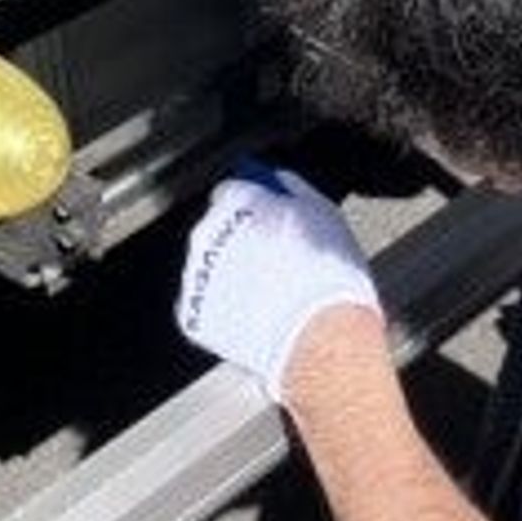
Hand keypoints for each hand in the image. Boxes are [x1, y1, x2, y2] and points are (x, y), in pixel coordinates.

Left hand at [176, 166, 380, 400]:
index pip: (232, 191)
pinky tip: (256, 315)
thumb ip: (293, 190)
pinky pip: (205, 306)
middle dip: (241, 242)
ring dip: (232, 276)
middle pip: (217, 230)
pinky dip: (225, 310)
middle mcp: (207, 235)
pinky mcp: (192, 316)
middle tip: (276, 261)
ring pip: (210, 269)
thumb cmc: (328, 278)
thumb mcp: (325, 213)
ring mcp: (196, 278)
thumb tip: (283, 183)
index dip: (253, 207)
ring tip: (271, 293)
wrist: (321, 337)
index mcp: (236, 202)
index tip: (266, 218)